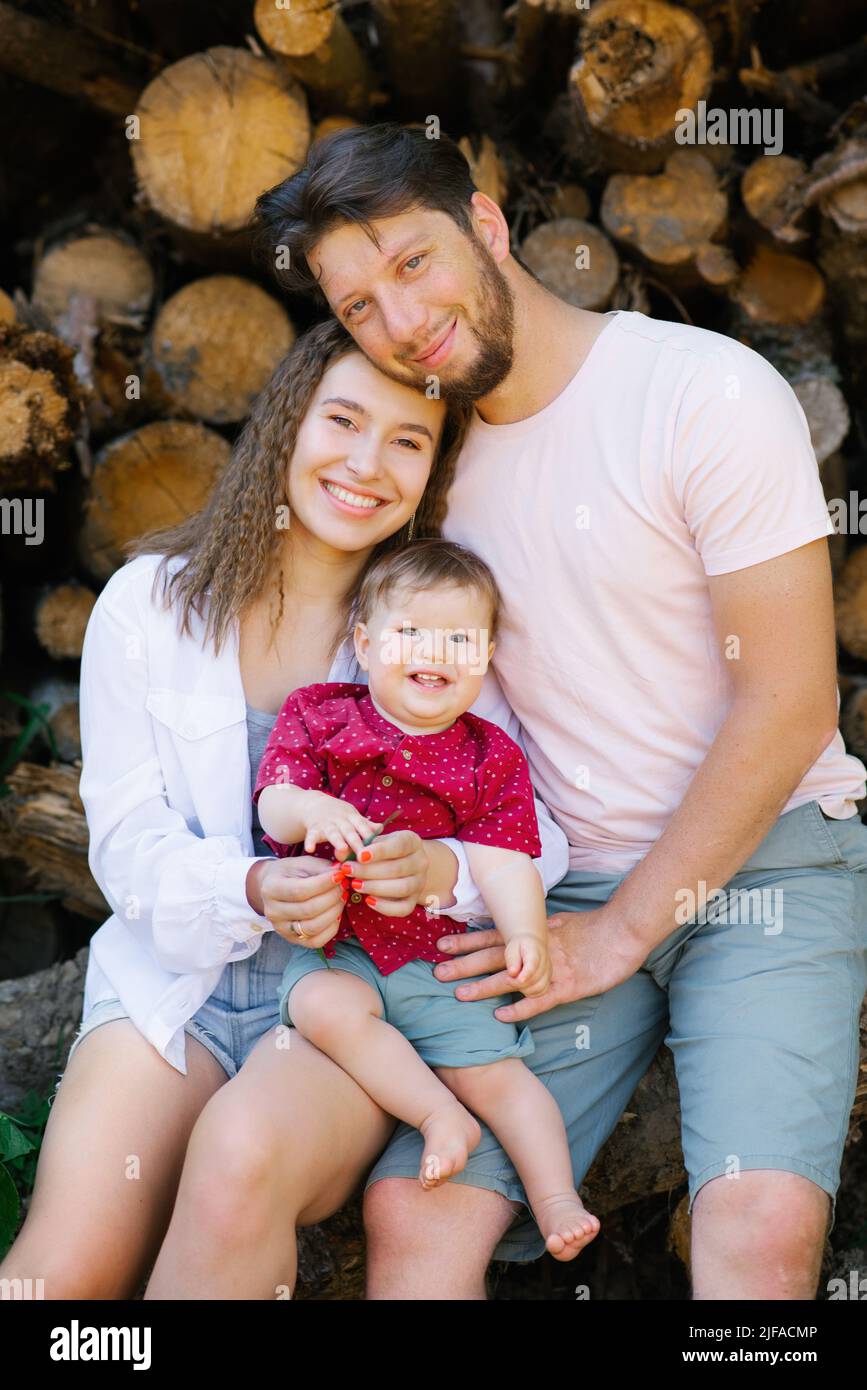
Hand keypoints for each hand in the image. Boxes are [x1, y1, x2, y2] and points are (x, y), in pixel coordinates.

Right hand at [247, 857, 343, 947]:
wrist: (275, 889)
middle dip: (332, 897)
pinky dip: (332, 927)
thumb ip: (321, 868)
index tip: (339, 875)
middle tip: (344, 886)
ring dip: (334, 912)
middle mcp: (273, 912)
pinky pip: (317, 941)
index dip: (323, 884)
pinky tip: (336, 913)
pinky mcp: (293, 940)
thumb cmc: (291, 873)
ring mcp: (282, 929)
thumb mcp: (303, 863)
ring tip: (342, 898)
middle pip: (308, 910)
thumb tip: (341, 872)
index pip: (300, 891)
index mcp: (271, 889)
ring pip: (313, 928)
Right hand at [300, 792, 381, 858]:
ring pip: (333, 833)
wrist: (314, 805)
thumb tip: (381, 828)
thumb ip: (365, 825)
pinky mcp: (313, 829)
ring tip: (342, 849)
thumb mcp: (353, 817)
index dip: (369, 835)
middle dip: (356, 842)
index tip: (377, 847)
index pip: (362, 826)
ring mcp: (326, 823)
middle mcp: (340, 819)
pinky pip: (311, 836)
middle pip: (349, 831)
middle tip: (363, 855)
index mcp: (352, 817)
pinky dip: (310, 842)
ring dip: (337, 840)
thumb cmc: (339, 815)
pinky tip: (310, 849)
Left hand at [340, 829, 430, 917]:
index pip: (399, 845)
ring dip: (376, 887)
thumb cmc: (383, 851)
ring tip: (355, 885)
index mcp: (412, 841)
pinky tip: (368, 900)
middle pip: (398, 868)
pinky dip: (385, 907)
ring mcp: (419, 882)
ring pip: (402, 888)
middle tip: (348, 871)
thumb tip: (340, 853)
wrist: (403, 865)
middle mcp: (420, 861)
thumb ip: (357, 847)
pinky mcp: (414, 900)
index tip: (360, 855)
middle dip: (370, 871)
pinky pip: (404, 908)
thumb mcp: (373, 843)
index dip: (380, 851)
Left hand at [433, 907, 643, 1021]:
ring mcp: (550, 968)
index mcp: (532, 933)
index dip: (466, 941)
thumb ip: (536, 931)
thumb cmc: (593, 927)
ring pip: (510, 978)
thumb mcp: (559, 923)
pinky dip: (520, 1008)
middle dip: (464, 964)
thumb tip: (518, 932)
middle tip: (436, 973)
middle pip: (493, 956)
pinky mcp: (567, 986)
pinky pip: (540, 999)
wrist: (623, 930)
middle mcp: (536, 949)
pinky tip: (501, 1016)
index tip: (441, 945)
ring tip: (459, 996)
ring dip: (483, 987)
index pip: (493, 935)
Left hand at [504, 934, 550, 996]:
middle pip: (535, 980)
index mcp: (535, 952)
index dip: (526, 975)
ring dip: (525, 989)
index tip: (518, 980)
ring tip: (515, 982)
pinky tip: (523, 987)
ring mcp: (548, 972)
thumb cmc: (519, 946)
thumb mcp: (512, 948)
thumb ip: (512, 960)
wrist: (532, 943)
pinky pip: (541, 992)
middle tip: (508, 979)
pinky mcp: (548, 979)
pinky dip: (531, 993)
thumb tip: (513, 973)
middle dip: (519, 983)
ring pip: (539, 988)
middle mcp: (545, 963)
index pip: (533, 965)